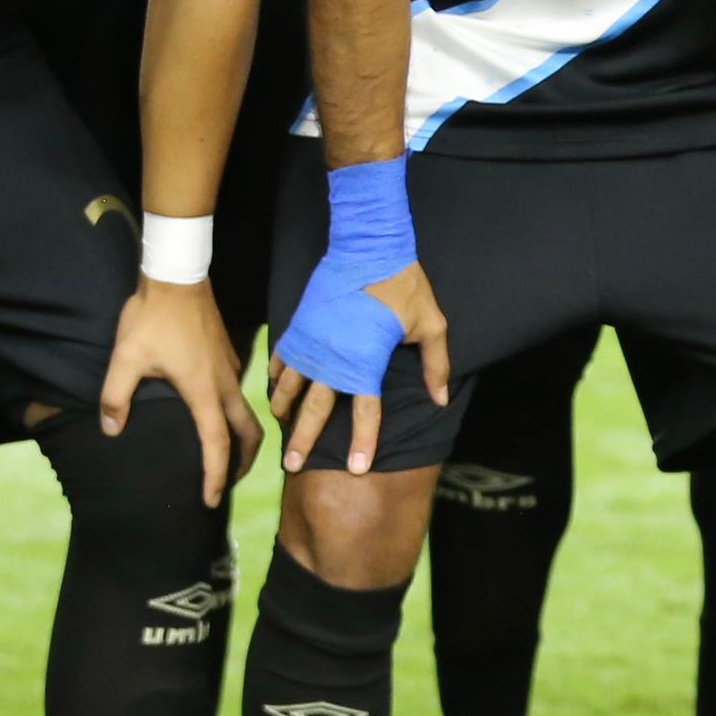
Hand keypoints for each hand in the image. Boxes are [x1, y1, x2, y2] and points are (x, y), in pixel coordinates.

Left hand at [102, 275, 255, 505]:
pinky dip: (233, 416)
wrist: (178, 275)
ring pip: (246, 413)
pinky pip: (238, 395)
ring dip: (240, 439)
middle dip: (243, 463)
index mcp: (204, 390)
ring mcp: (231, 368)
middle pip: (249, 433)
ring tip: (224, 456)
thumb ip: (115, 397)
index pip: (217, 444)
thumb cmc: (152, 317)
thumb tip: (111, 430)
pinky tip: (213, 415)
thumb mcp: (125, 358)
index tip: (210, 501)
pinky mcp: (229, 356)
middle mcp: (225, 383)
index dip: (215, 477)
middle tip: (226, 484)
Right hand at [269, 261, 447, 477]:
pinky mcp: (300, 326)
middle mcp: (334, 359)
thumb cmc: (404, 286)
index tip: (357, 469)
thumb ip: (436, 366)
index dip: (363, 443)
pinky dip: (277, 376)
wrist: (368, 246)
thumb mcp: (431, 325)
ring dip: (284, 409)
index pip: (366, 413)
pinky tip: (275, 389)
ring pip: (291, 387)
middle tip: (293, 465)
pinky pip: (283, 359)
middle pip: (316, 410)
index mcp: (366, 363)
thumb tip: (440, 401)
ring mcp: (312, 343)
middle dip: (304, 439)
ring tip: (279, 428)